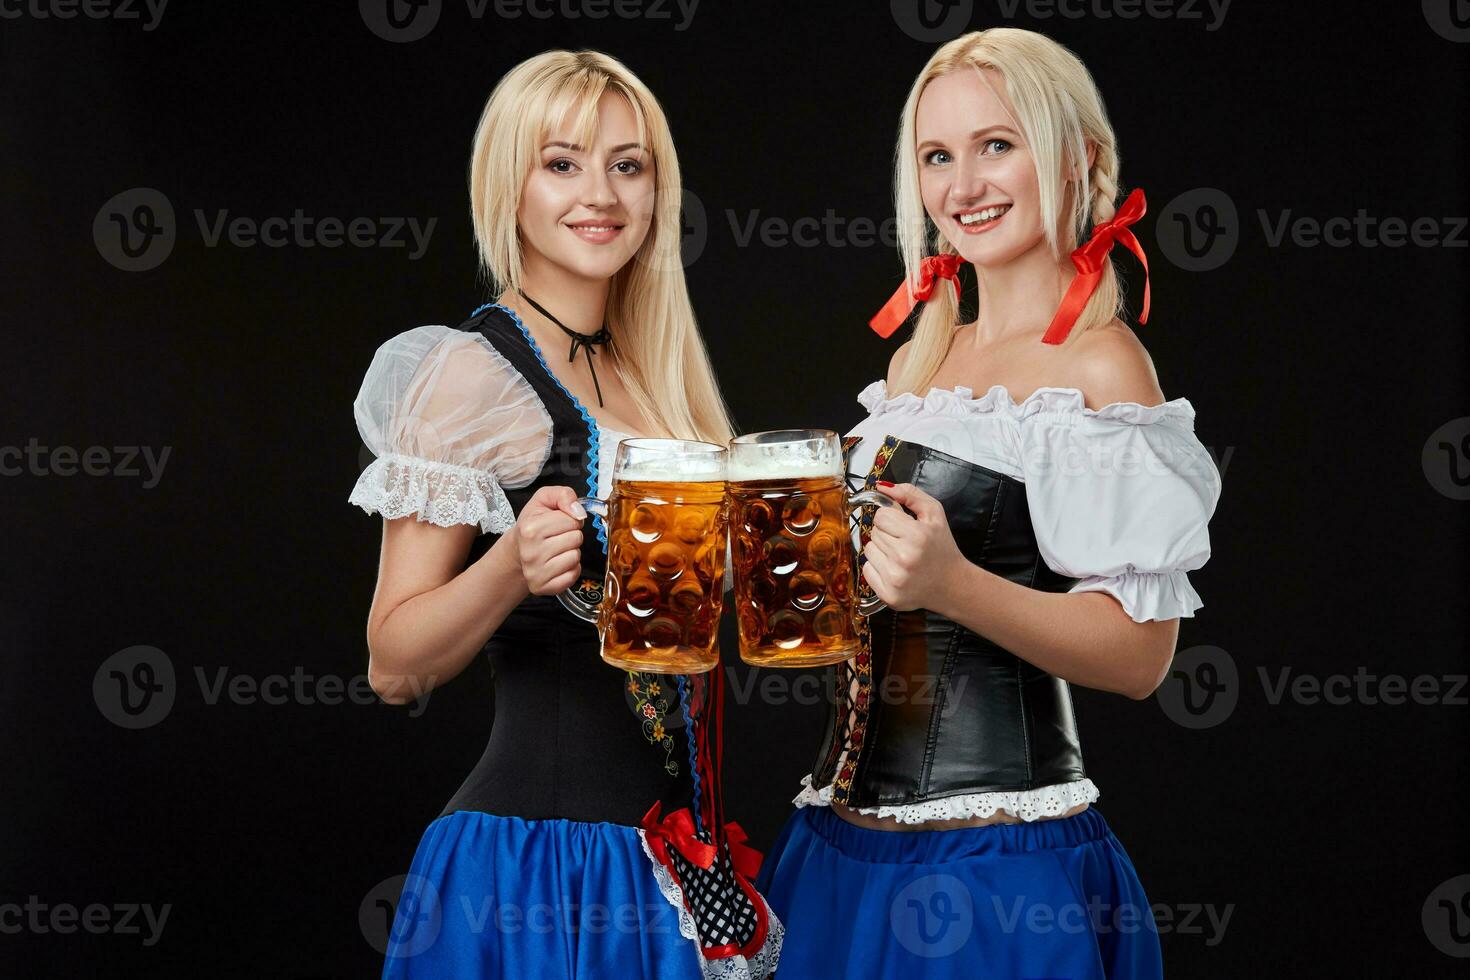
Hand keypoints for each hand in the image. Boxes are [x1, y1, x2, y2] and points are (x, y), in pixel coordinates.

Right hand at [514, 485, 586, 594]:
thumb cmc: (533, 523)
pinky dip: (571, 569)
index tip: (558, 523)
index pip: (573, 520)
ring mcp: (534, 573)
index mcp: (530, 528)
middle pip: (576, 539)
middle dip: (571, 535)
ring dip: (571, 551)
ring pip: (575, 557)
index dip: (570, 519)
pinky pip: (572, 576)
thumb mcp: (545, 499)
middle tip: (557, 536)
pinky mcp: (541, 587)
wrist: (517, 549)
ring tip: (557, 549)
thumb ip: (564, 495)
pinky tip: (558, 563)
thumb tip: (579, 513)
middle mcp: (530, 553)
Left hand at [859, 481, 964, 612]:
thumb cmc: (942, 548)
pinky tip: (896, 570)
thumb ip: (910, 494)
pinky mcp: (888, 595)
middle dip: (888, 534)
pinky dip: (878, 568)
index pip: (881, 516)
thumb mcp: (934, 514)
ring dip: (882, 550)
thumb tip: (882, 487)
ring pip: (868, 549)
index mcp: (917, 536)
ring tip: (901, 557)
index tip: (904, 526)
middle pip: (874, 532)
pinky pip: (867, 570)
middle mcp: (905, 558)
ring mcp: (895, 579)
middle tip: (906, 543)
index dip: (892, 519)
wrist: (952, 585)